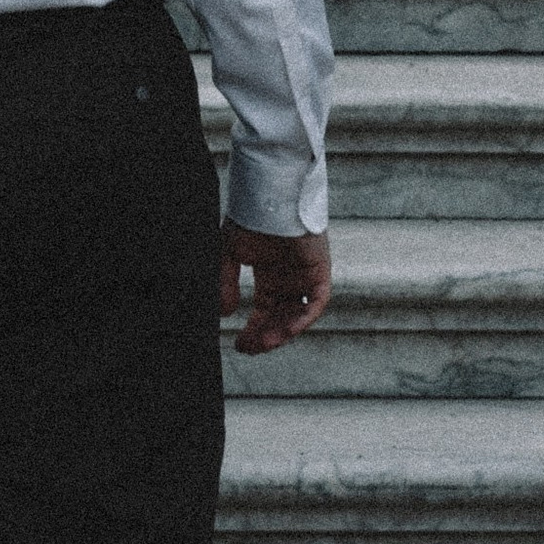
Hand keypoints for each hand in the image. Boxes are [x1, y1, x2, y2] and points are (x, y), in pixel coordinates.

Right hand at [219, 217, 330, 354]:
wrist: (269, 195)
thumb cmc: (250, 216)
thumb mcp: (229, 252)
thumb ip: (226, 282)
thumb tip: (224, 313)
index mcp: (270, 273)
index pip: (265, 310)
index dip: (254, 329)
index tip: (239, 344)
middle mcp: (290, 278)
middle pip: (281, 317)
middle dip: (266, 335)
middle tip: (249, 348)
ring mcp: (305, 275)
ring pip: (298, 314)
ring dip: (283, 331)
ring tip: (264, 343)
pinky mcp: (319, 270)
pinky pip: (316, 302)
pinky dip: (303, 317)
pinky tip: (286, 329)